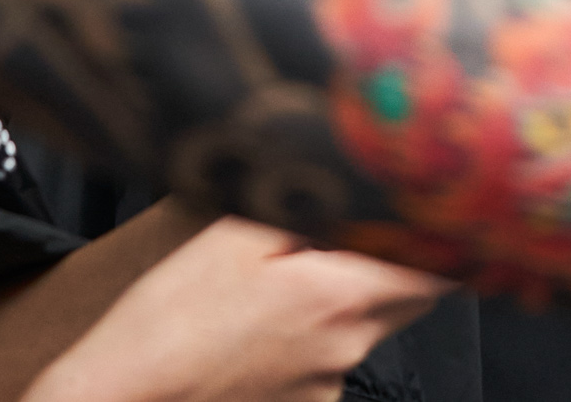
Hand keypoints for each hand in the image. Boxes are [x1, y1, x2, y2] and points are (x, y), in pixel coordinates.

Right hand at [22, 217, 448, 401]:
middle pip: (408, 297)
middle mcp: (347, 349)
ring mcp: (324, 388)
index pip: (438, 269)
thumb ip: (310, 209)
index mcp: (341, 295)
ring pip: (361, 328)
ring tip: (276, 280)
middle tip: (354, 226)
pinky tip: (256, 322)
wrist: (123, 396)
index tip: (443, 209)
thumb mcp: (237, 232)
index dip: (447, 238)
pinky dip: (306, 337)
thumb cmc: (172, 313)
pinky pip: (324, 361)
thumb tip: (364, 189)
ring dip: (341, 299)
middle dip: (394, 260)